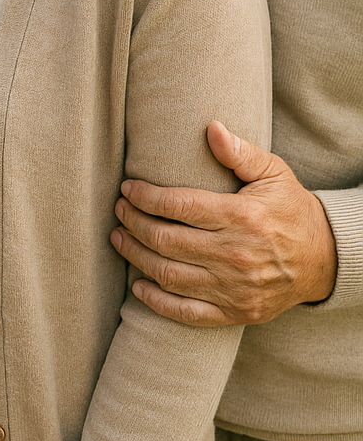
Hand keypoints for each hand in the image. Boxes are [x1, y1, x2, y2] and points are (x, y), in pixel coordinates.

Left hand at [110, 122, 337, 324]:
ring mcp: (234, 288)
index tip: (127, 188)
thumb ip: (240, 152)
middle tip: (118, 210)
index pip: (180, 207)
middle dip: (134, 223)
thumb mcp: (274, 173)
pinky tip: (138, 285)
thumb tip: (211, 128)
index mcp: (242, 217)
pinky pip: (187, 313)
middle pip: (167, 240)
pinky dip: (157, 301)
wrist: (323, 260)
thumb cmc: (291, 209)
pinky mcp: (235, 313)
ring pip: (170, 275)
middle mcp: (235, 254)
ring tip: (119, 238)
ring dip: (136, 257)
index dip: (146, 197)